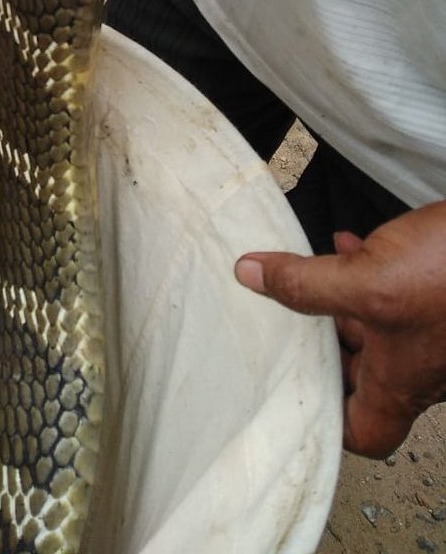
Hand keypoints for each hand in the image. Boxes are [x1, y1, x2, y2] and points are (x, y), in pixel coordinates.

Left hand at [235, 201, 445, 457]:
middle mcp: (420, 363)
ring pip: (376, 327)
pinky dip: (367, 270)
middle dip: (320, 345)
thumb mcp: (369, 280)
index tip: (289, 390)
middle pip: (363, 376)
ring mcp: (433, 329)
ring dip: (337, 301)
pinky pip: (395, 291)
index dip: (328, 422)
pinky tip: (349, 241)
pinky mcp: (440, 291)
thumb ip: (307, 285)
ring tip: (302, 272)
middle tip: (278, 317)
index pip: (365, 432)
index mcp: (402, 381)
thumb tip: (248, 276)